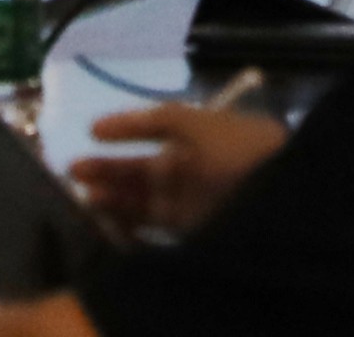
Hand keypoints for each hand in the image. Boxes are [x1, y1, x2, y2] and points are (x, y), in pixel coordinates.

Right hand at [72, 99, 285, 236]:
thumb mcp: (194, 122)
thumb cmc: (236, 149)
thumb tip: (100, 125)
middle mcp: (190, 168)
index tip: (91, 132)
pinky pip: (153, 227)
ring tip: (84, 196)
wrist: (279, 197)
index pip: (151, 133)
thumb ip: (151, 121)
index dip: (123, 132)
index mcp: (194, 136)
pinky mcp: (191, 231)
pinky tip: (107, 222)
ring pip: (142, 200)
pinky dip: (129, 225)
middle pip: (141, 171)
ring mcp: (190, 202)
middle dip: (109, 170)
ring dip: (113, 198)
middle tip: (73, 171)